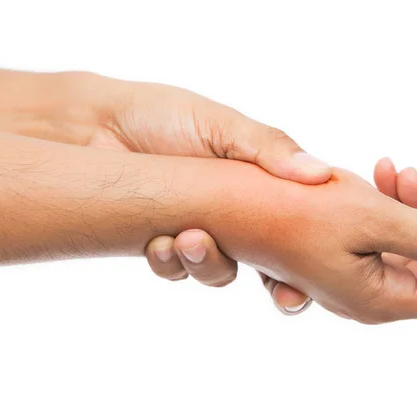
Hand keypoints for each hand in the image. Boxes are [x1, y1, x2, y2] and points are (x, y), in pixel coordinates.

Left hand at [85, 75, 329, 313]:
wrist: (95, 124)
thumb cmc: (162, 115)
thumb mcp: (223, 125)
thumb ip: (269, 149)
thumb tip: (321, 174)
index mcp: (259, 185)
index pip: (300, 227)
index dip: (312, 257)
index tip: (315, 278)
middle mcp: (235, 215)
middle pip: (271, 266)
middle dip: (280, 287)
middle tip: (282, 293)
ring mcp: (198, 232)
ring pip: (220, 271)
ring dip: (211, 263)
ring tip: (191, 238)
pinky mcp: (162, 245)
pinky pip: (176, 270)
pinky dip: (171, 261)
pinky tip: (159, 241)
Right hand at [217, 161, 416, 322]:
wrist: (234, 206)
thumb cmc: (293, 212)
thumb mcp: (372, 218)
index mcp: (379, 297)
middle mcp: (367, 295)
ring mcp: (351, 276)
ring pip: (406, 247)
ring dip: (411, 206)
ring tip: (396, 170)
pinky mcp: (338, 254)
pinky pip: (379, 235)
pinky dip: (386, 205)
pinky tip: (378, 174)